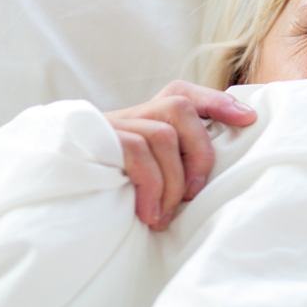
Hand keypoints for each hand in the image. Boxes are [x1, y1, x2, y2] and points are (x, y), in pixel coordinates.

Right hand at [105, 80, 257, 230]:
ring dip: (172, 181)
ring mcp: (113, 124)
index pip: (186, 92)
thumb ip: (180, 160)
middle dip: (199, 154)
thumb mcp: (154, 172)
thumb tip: (225, 167)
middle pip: (181, 109)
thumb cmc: (117, 187)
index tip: (248, 119)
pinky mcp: (96, 141)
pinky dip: (149, 186)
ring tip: (164, 214)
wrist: (58, 188)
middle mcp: (133, 112)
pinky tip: (148, 213)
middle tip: (194, 194)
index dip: (218, 101)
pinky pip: (135, 153)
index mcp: (150, 116)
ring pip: (161, 134)